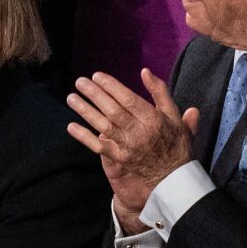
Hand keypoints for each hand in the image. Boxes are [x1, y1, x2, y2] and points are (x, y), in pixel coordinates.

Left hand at [65, 69, 199, 220]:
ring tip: (71, 98)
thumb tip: (145, 72)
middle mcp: (139, 133)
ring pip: (103, 126)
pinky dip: (84, 137)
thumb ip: (160, 92)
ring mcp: (127, 147)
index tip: (97, 76)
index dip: (111, 87)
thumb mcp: (174, 115)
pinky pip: (98, 147)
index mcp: (153, 120)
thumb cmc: (175, 142)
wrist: (173, 176)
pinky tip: (71, 126)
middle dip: (95, 95)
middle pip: (113, 111)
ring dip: (85, 111)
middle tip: (80, 82)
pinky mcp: (119, 158)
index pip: (128, 100)